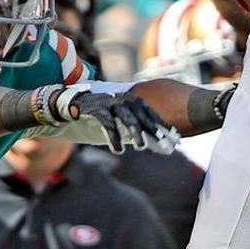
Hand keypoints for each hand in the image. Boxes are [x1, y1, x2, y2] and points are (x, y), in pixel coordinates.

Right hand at [64, 90, 179, 153]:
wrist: (76, 104)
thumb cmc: (103, 113)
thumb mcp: (120, 117)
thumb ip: (134, 125)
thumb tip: (151, 140)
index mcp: (132, 100)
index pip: (151, 113)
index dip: (162, 125)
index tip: (174, 137)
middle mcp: (124, 99)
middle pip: (142, 116)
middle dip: (153, 130)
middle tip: (163, 143)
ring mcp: (111, 102)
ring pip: (127, 119)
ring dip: (136, 133)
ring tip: (141, 146)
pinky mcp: (98, 109)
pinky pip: (108, 124)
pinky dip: (114, 138)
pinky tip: (118, 149)